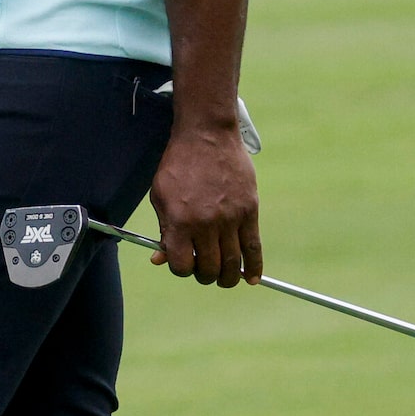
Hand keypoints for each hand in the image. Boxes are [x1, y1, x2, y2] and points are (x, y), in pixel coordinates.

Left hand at [147, 123, 262, 286]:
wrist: (207, 136)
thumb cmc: (178, 166)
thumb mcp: (159, 196)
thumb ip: (163, 230)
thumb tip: (159, 259)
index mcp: (179, 221)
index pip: (182, 265)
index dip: (181, 269)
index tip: (182, 264)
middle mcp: (206, 223)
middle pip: (209, 268)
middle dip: (204, 275)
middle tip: (203, 270)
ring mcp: (231, 218)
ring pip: (233, 263)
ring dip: (228, 277)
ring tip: (224, 278)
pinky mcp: (250, 211)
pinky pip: (255, 247)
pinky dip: (255, 267)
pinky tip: (252, 278)